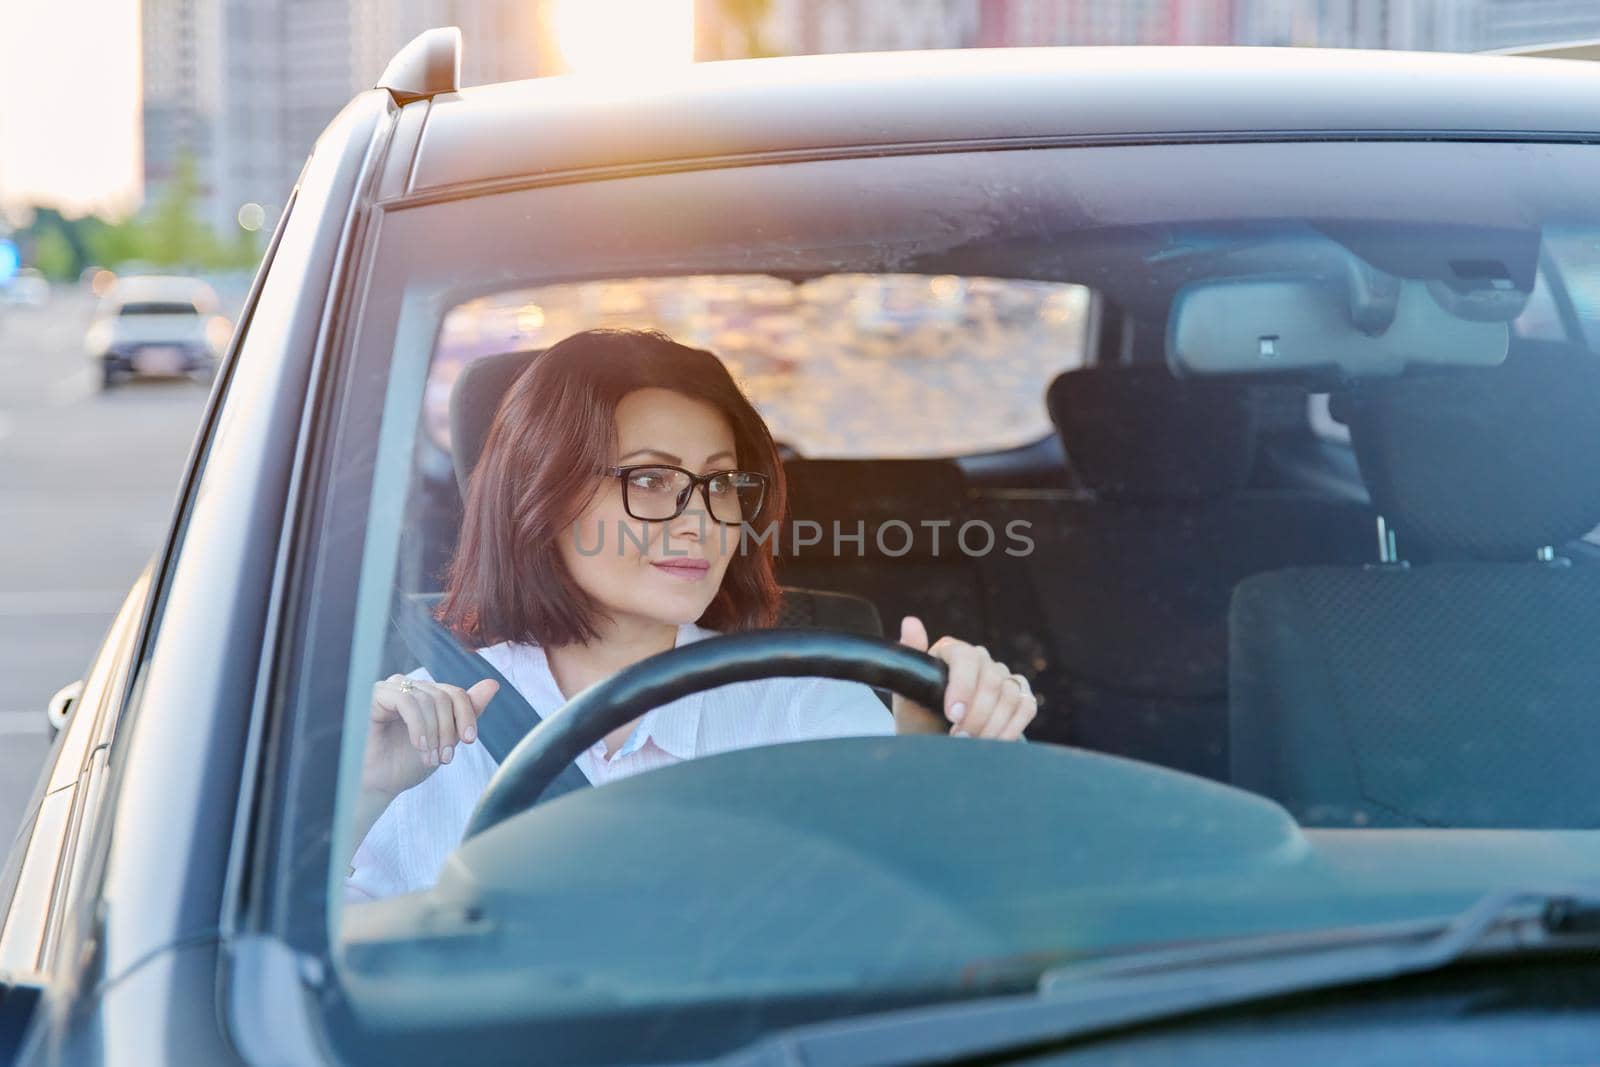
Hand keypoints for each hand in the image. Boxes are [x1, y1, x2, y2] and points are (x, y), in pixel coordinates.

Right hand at [362, 675, 498, 799]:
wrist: (377, 786)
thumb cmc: (406, 764)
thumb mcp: (445, 740)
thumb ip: (467, 712)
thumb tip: (493, 684)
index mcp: (425, 696)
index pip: (455, 693)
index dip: (467, 715)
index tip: (469, 741)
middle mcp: (408, 687)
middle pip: (444, 696)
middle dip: (449, 730)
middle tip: (445, 758)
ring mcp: (391, 689)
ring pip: (428, 698)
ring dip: (434, 732)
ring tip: (430, 757)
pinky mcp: (374, 696)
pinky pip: (406, 700)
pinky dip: (418, 725)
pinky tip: (419, 746)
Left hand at [894, 617, 1035, 739]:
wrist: (936, 741)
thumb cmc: (919, 715)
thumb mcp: (907, 692)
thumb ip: (909, 657)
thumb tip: (911, 621)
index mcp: (951, 651)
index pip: (966, 657)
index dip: (963, 686)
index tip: (953, 715)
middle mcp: (980, 658)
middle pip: (992, 679)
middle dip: (977, 714)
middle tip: (960, 738)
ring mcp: (1002, 676)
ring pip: (1010, 694)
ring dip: (992, 725)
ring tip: (972, 744)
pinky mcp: (1020, 694)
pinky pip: (1026, 706)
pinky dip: (1012, 727)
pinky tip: (995, 742)